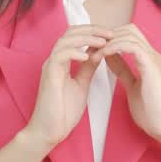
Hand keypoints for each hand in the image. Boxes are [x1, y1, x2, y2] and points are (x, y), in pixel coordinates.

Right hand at [25, 25, 112, 151]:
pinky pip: (59, 56)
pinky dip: (74, 53)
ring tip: (103, 42)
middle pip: (70, 32)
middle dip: (92, 30)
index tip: (111, 35)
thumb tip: (98, 54)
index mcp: (62, 61)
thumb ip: (88, 68)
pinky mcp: (49, 76)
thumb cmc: (63, 111)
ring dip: (86, 38)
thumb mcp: (82, 85)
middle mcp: (54, 60)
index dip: (93, 32)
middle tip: (110, 33)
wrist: (50, 131)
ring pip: (65, 41)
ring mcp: (50, 67)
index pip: (75, 36)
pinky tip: (88, 57)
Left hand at [99, 24, 160, 141]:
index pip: (128, 36)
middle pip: (129, 29)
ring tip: (94, 52)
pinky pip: (131, 46)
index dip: (110, 38)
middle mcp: (152, 54)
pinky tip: (103, 55)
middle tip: (92, 46)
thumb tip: (109, 57)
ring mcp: (153, 58)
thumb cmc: (151, 111)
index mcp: (148, 59)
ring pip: (129, 34)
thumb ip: (122, 70)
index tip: (94, 48)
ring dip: (108, 40)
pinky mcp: (151, 65)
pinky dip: (115, 47)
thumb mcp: (131, 86)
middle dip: (107, 35)